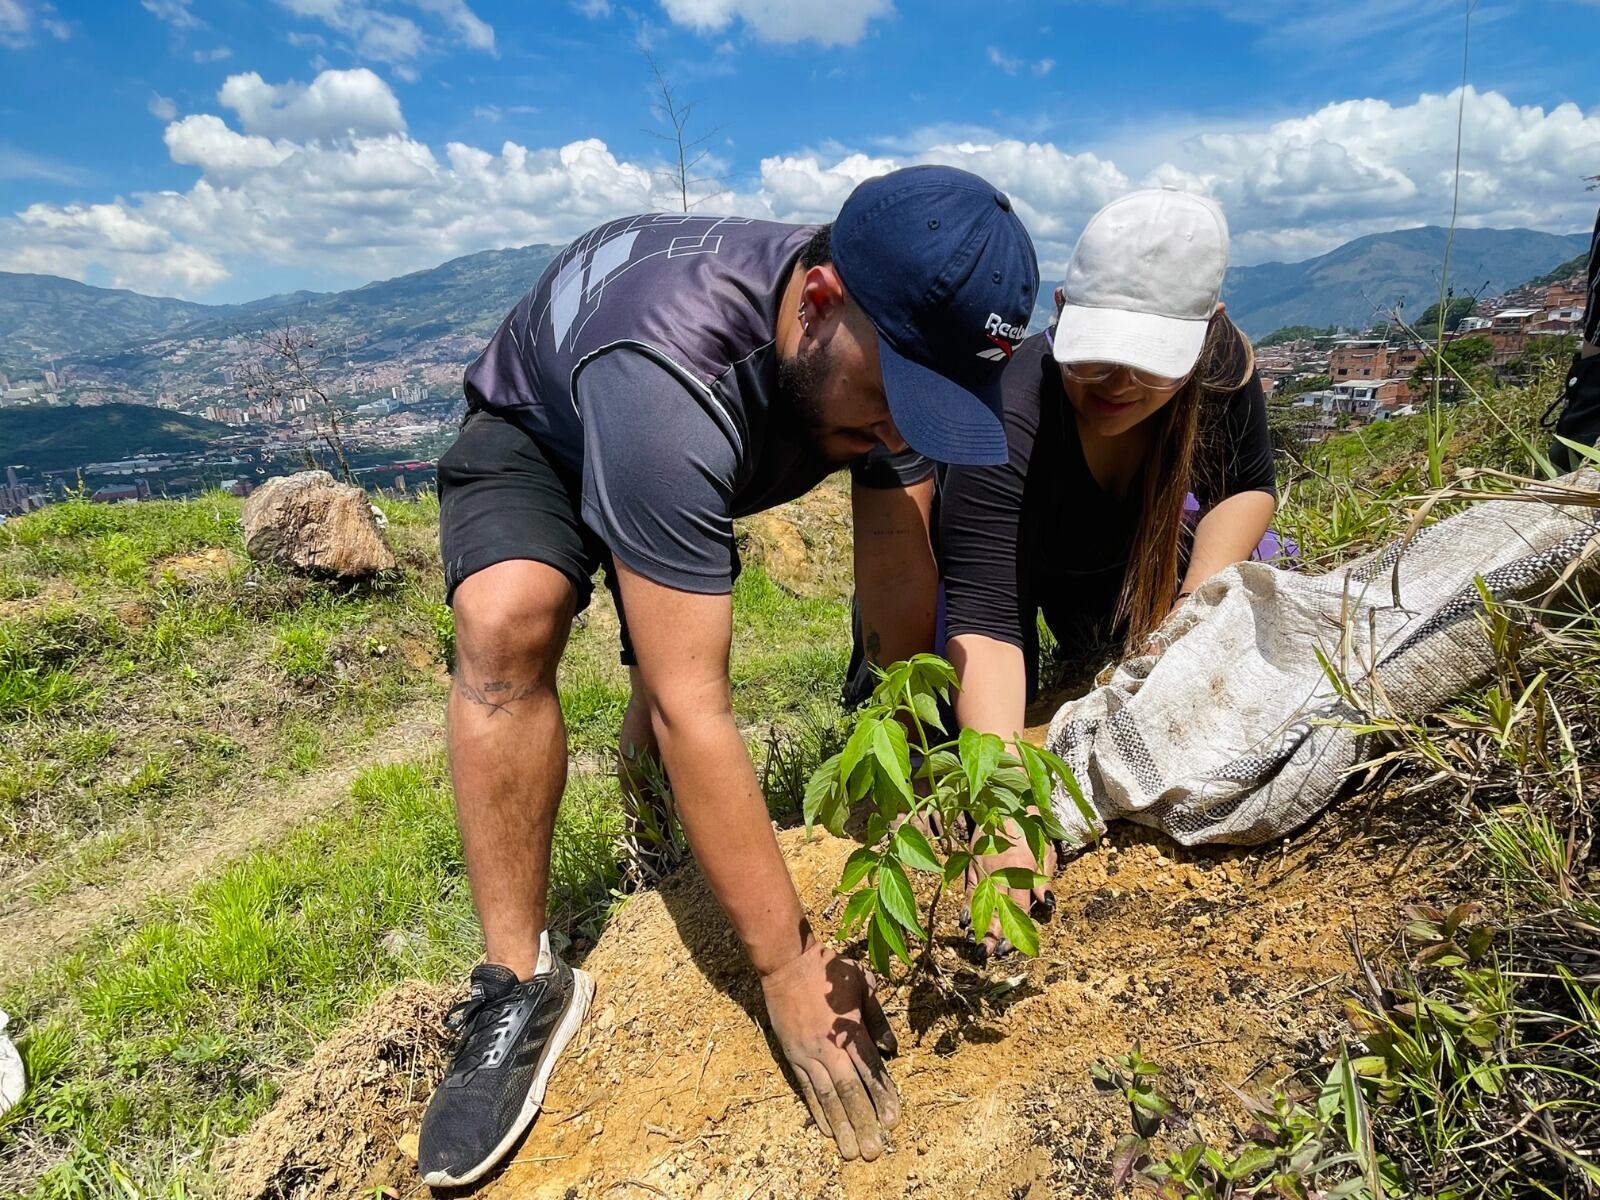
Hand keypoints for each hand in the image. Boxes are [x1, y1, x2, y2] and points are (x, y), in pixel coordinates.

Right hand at [760, 936, 900, 1160]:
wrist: (786, 962)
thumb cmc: (828, 968)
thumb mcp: (863, 983)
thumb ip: (877, 1017)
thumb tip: (892, 1049)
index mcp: (850, 1031)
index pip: (871, 1070)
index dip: (882, 1096)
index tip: (892, 1121)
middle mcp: (830, 1048)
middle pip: (850, 1091)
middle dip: (864, 1121)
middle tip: (873, 1149)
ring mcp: (809, 1054)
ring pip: (828, 1097)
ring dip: (841, 1126)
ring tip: (850, 1150)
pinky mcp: (792, 1056)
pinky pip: (807, 1089)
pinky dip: (818, 1111)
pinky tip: (827, 1129)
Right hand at [963, 814, 1055, 959]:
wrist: (1003, 799)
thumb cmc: (1029, 824)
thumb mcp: (1045, 848)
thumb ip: (1044, 876)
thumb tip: (1047, 902)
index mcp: (1021, 870)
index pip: (1019, 907)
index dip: (1016, 930)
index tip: (1013, 948)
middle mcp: (999, 873)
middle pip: (997, 910)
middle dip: (994, 935)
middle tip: (990, 956)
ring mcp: (982, 869)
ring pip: (980, 903)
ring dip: (979, 926)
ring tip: (975, 946)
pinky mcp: (970, 863)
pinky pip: (968, 888)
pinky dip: (967, 905)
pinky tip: (965, 921)